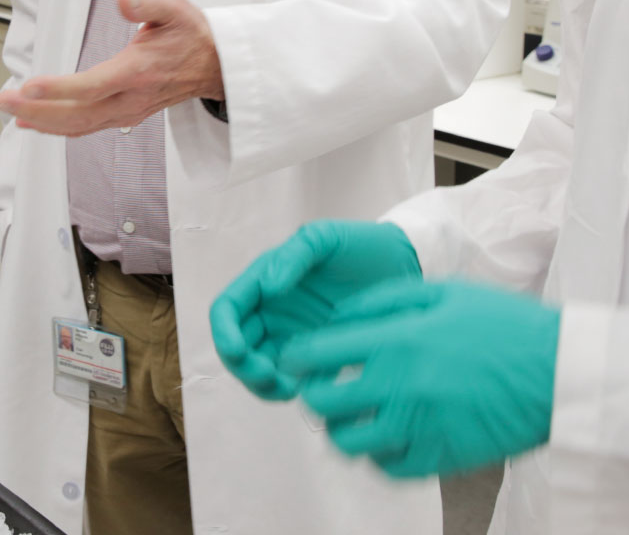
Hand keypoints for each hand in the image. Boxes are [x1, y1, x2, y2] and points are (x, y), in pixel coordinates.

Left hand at [0, 0, 222, 135]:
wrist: (215, 66)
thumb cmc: (191, 36)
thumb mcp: (175, 8)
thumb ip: (147, 3)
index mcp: (138, 71)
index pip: (93, 86)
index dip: (58, 89)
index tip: (28, 87)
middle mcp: (130, 98)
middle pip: (77, 114)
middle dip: (35, 109)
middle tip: (2, 100)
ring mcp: (127, 111)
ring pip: (78, 126)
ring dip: (41, 121)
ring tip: (10, 112)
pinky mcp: (123, 115)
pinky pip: (85, 127)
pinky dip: (56, 127)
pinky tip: (34, 122)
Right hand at [211, 221, 420, 400]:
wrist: (404, 266)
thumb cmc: (361, 246)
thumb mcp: (327, 237)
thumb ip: (296, 254)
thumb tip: (268, 287)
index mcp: (264, 280)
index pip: (227, 310)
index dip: (224, 333)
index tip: (238, 352)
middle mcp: (271, 311)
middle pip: (237, 347)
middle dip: (243, 367)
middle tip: (268, 377)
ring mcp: (291, 336)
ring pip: (259, 369)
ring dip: (263, 385)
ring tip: (289, 389)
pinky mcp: (316, 357)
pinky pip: (292, 380)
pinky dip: (291, 390)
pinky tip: (310, 390)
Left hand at [279, 278, 559, 478]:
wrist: (559, 370)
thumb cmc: (504, 325)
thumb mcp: (444, 292)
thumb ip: (384, 300)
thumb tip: (338, 317)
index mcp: (397, 339)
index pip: (316, 353)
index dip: (297, 358)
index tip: (299, 360)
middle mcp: (400, 384)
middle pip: (322, 402)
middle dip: (315, 394)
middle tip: (325, 388)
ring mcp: (419, 426)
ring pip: (347, 442)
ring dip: (342, 429)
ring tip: (354, 415)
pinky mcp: (440, 458)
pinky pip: (386, 468)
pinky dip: (377, 456)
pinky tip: (386, 437)